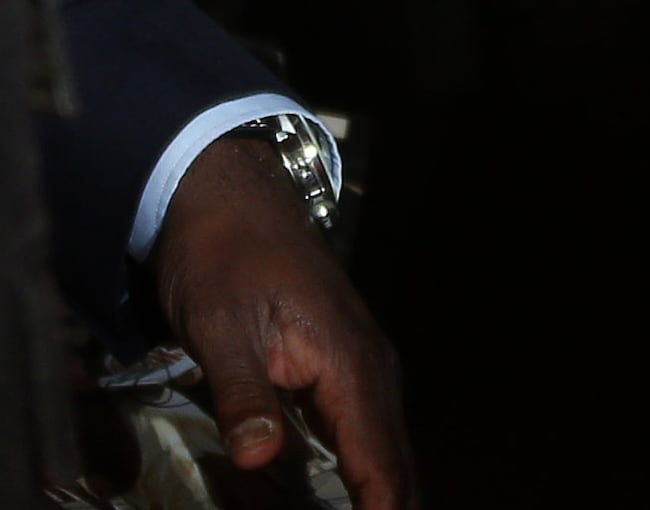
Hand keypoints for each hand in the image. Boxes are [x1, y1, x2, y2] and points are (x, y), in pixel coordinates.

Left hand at [149, 133, 409, 509]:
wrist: (233, 202)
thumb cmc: (224, 260)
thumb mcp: (221, 327)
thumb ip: (243, 394)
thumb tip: (259, 459)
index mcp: (350, 364)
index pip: (381, 460)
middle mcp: (372, 371)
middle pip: (396, 464)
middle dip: (390, 508)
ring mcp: (363, 368)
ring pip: (386, 450)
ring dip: (377, 495)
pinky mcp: (345, 368)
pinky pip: (366, 434)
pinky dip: (363, 475)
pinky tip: (344, 498)